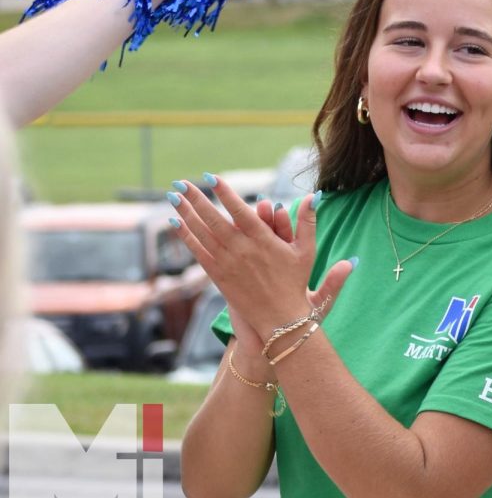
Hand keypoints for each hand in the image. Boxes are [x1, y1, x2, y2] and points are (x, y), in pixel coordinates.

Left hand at [168, 174, 353, 345]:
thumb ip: (307, 221)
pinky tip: (175, 222)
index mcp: (263, 241)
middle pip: (214, 219)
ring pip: (202, 233)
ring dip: (186, 213)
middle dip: (196, 199)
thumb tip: (313, 196)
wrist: (280, 319)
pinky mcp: (218, 276)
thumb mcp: (307, 251)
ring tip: (173, 196)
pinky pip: (198, 252)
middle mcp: (242, 251)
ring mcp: (227, 264)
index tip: (212, 178)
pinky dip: (186, 236)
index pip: (240, 211)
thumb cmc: (295, 282)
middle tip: (181, 183)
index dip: (225, 194)